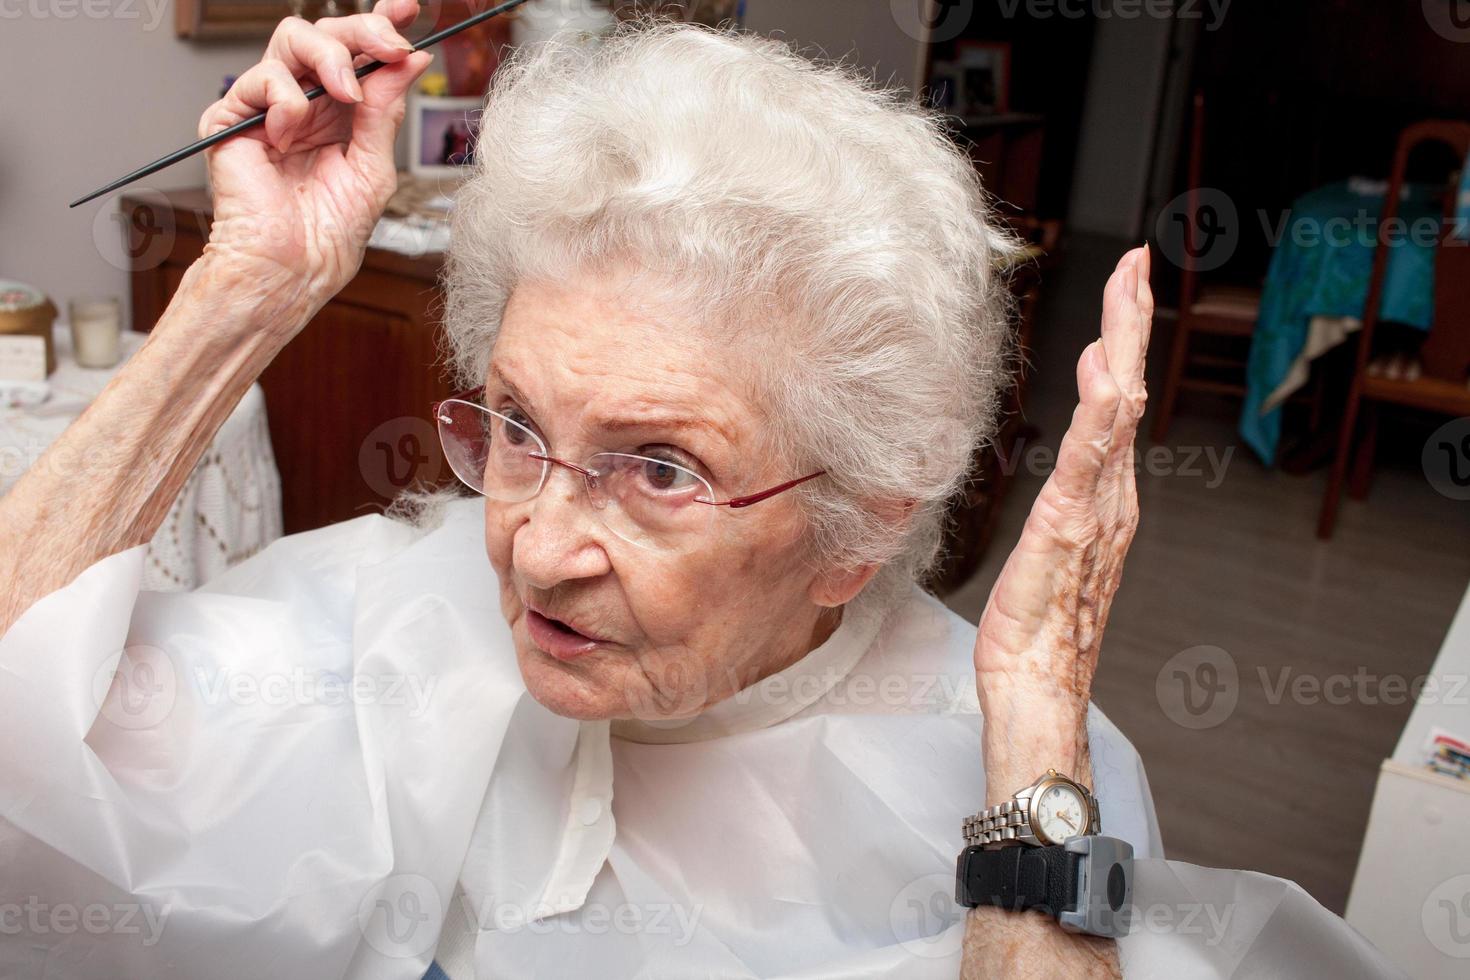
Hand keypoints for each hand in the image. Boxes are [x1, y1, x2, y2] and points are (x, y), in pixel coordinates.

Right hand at [196, 0, 432, 311]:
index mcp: (341, 112)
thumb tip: (408, 60)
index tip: (408, 10)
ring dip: (329, 58)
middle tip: (389, 46)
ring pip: (292, 38)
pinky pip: (260, 79)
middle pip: (327, 33)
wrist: (293, 267)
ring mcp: (268, 107)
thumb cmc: (329, 232)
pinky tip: (290, 135)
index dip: (381, 25)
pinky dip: (286, 100)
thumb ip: (384, 110)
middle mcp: (306, 102)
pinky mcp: (232, 118)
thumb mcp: (373, 166)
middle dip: (363, 30)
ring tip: (345, 95)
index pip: (359, 54)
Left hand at [972, 247, 1152, 799]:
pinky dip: (1101, 414)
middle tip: (1137, 262)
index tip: (1126, 286)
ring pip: (1118, 411)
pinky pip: (1090, 462)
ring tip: (1127, 287)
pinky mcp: (1069, 525)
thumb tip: (1071, 446)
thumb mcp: (1050, 542)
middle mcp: (1113, 494)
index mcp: (1105, 494)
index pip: (1119, 401)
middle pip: (1129, 391)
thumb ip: (1068, 491)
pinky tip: (1104, 371)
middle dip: (1132, 321)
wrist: (1038, 682)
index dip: (1124, 340)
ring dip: (1123, 344)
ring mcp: (1097, 508)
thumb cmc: (1039, 623)